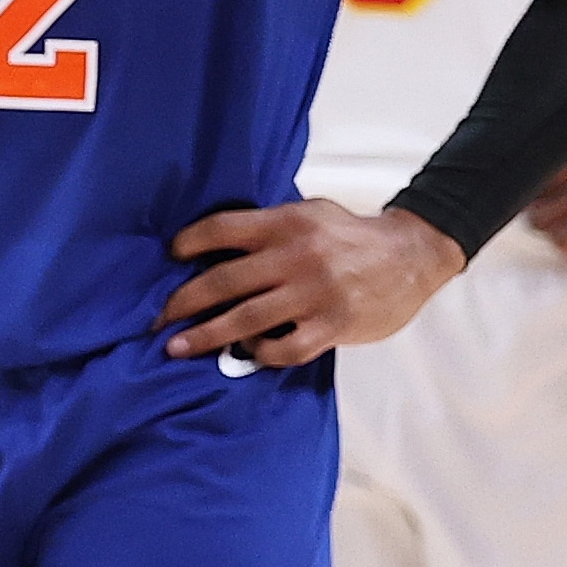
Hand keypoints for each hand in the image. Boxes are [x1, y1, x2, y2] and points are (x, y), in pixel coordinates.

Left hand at [159, 201, 461, 364]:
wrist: (411, 256)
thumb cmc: (352, 237)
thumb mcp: (311, 214)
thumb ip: (270, 228)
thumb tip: (217, 247)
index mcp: (287, 222)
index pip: (224, 228)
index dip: (190, 242)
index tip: (169, 257)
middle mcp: (297, 256)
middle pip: (224, 281)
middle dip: (182, 302)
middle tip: (155, 318)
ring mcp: (314, 294)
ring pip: (246, 320)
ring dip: (205, 335)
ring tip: (177, 347)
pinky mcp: (333, 325)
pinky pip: (285, 348)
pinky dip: (260, 353)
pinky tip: (248, 352)